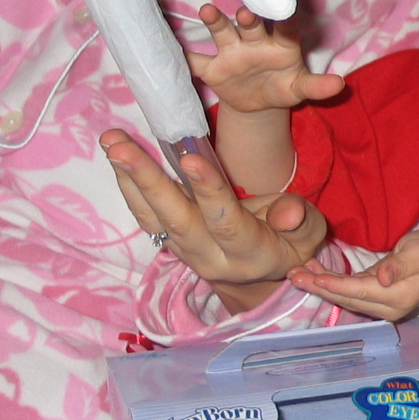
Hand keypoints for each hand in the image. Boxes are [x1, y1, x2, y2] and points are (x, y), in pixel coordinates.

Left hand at [101, 129, 328, 312]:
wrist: (257, 277)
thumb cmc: (288, 244)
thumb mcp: (308, 235)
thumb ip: (301, 221)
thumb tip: (287, 213)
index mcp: (250, 255)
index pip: (226, 223)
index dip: (209, 191)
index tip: (190, 158)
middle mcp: (210, 257)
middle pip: (176, 220)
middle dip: (148, 181)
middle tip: (120, 147)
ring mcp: (184, 251)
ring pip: (153, 217)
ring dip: (128, 179)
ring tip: (110, 142)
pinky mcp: (169, 241)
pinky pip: (145, 215)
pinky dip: (128, 185)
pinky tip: (115, 154)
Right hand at [187, 5, 345, 114]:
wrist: (258, 103)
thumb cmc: (283, 86)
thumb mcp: (301, 89)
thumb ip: (318, 86)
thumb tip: (341, 85)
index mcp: (280, 43)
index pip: (285, 28)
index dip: (285, 20)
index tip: (286, 12)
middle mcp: (254, 41)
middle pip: (250, 25)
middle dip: (248, 17)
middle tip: (246, 12)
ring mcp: (231, 52)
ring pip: (222, 32)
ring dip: (215, 22)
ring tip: (208, 11)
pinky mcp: (213, 68)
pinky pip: (197, 62)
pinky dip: (185, 57)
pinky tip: (174, 51)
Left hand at [289, 229, 418, 321]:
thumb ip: (400, 266)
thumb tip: (383, 278)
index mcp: (398, 298)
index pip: (360, 292)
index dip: (336, 286)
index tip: (313, 278)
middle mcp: (386, 308)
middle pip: (347, 298)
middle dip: (319, 287)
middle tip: (293, 275)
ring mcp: (379, 306)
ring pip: (344, 297)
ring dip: (320, 286)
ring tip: (296, 273)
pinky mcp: (373, 298)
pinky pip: (348, 292)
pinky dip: (329, 283)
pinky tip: (312, 272)